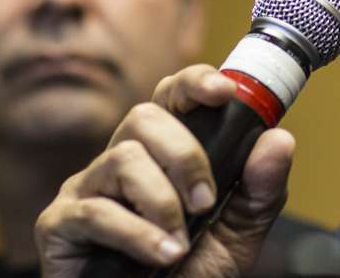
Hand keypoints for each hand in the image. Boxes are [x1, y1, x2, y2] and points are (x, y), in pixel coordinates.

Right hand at [35, 64, 294, 277]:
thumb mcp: (236, 237)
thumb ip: (259, 191)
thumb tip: (279, 139)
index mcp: (160, 155)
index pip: (170, 97)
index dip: (193, 83)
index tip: (223, 92)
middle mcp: (119, 163)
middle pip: (144, 116)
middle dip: (184, 155)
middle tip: (205, 201)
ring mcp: (86, 190)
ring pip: (123, 157)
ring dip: (163, 201)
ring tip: (179, 242)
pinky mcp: (60, 225)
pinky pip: (96, 210)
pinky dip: (137, 234)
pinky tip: (160, 256)